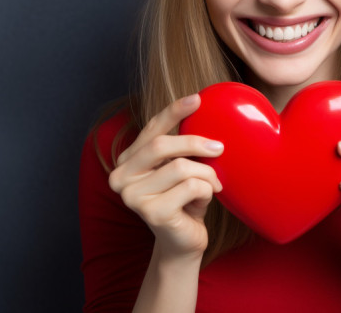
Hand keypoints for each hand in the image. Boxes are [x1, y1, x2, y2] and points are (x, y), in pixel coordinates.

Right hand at [108, 94, 223, 260]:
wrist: (183, 242)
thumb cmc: (184, 200)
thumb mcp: (180, 167)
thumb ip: (180, 146)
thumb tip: (201, 110)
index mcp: (126, 161)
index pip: (151, 129)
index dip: (173, 112)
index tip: (197, 98)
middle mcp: (121, 177)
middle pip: (161, 146)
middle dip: (195, 143)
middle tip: (220, 148)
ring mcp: (132, 197)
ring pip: (181, 167)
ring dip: (206, 174)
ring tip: (213, 185)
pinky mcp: (151, 213)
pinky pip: (191, 187)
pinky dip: (206, 191)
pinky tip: (204, 202)